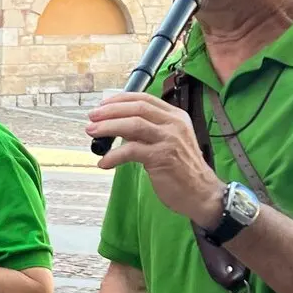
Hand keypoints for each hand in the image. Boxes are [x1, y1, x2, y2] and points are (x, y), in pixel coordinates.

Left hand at [86, 92, 223, 227]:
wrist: (201, 193)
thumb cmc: (181, 168)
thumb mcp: (168, 141)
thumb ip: (148, 131)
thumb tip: (116, 125)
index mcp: (175, 116)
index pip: (144, 99)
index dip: (120, 100)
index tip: (102, 105)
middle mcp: (174, 124)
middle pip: (137, 109)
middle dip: (110, 111)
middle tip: (91, 117)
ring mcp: (169, 140)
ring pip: (133, 125)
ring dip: (108, 127)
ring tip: (91, 132)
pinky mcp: (162, 157)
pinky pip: (131, 151)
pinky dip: (114, 156)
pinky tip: (104, 162)